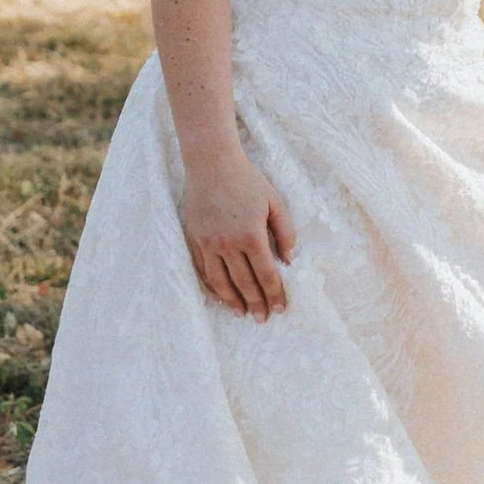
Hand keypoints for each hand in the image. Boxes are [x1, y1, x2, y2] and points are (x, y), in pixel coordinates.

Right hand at [181, 153, 296, 319]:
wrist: (212, 165)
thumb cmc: (248, 181)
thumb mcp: (275, 202)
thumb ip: (285, 232)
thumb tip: (289, 260)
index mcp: (252, 236)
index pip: (266, 275)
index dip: (274, 294)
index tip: (280, 308)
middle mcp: (228, 244)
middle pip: (244, 283)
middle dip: (256, 303)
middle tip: (263, 319)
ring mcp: (208, 244)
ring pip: (221, 282)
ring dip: (233, 300)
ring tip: (242, 313)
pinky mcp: (194, 240)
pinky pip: (203, 271)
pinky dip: (213, 286)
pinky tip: (222, 295)